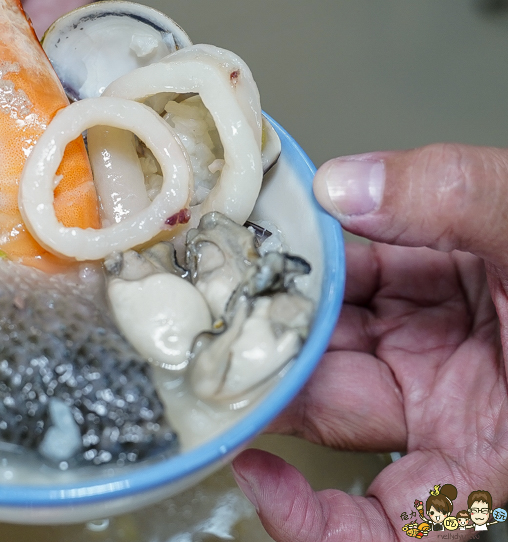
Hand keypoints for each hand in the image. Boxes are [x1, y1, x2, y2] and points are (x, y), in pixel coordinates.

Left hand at [232, 143, 507, 540]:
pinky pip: (360, 283)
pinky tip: (288, 232)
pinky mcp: (429, 298)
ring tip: (235, 264)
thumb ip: (460, 205)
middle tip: (214, 322)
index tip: (256, 477)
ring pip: (337, 335)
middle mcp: (453, 404)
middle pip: (336, 401)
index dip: (315, 522)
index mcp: (490, 441)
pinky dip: (327, 257)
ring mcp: (435, 349)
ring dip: (290, 300)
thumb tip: (345, 185)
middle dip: (276, 362)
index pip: (395, 524)